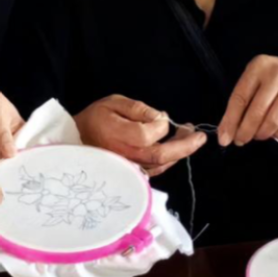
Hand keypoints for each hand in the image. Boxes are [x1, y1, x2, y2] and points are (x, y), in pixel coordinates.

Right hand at [75, 94, 205, 176]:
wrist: (77, 141)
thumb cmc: (95, 119)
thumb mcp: (113, 102)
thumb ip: (138, 109)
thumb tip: (161, 118)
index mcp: (120, 136)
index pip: (150, 135)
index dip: (162, 125)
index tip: (162, 116)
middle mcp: (126, 156)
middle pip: (161, 155)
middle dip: (185, 145)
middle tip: (200, 135)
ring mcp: (129, 168)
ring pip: (161, 165)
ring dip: (180, 152)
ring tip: (190, 136)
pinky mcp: (132, 174)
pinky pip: (156, 170)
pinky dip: (169, 160)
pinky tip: (176, 148)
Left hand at [218, 55, 277, 145]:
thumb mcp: (258, 78)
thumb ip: (243, 100)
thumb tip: (228, 130)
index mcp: (259, 66)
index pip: (240, 98)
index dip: (230, 121)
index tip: (224, 137)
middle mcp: (277, 74)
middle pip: (256, 112)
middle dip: (245, 132)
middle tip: (241, 140)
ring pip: (273, 121)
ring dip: (262, 134)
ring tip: (259, 135)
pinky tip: (276, 132)